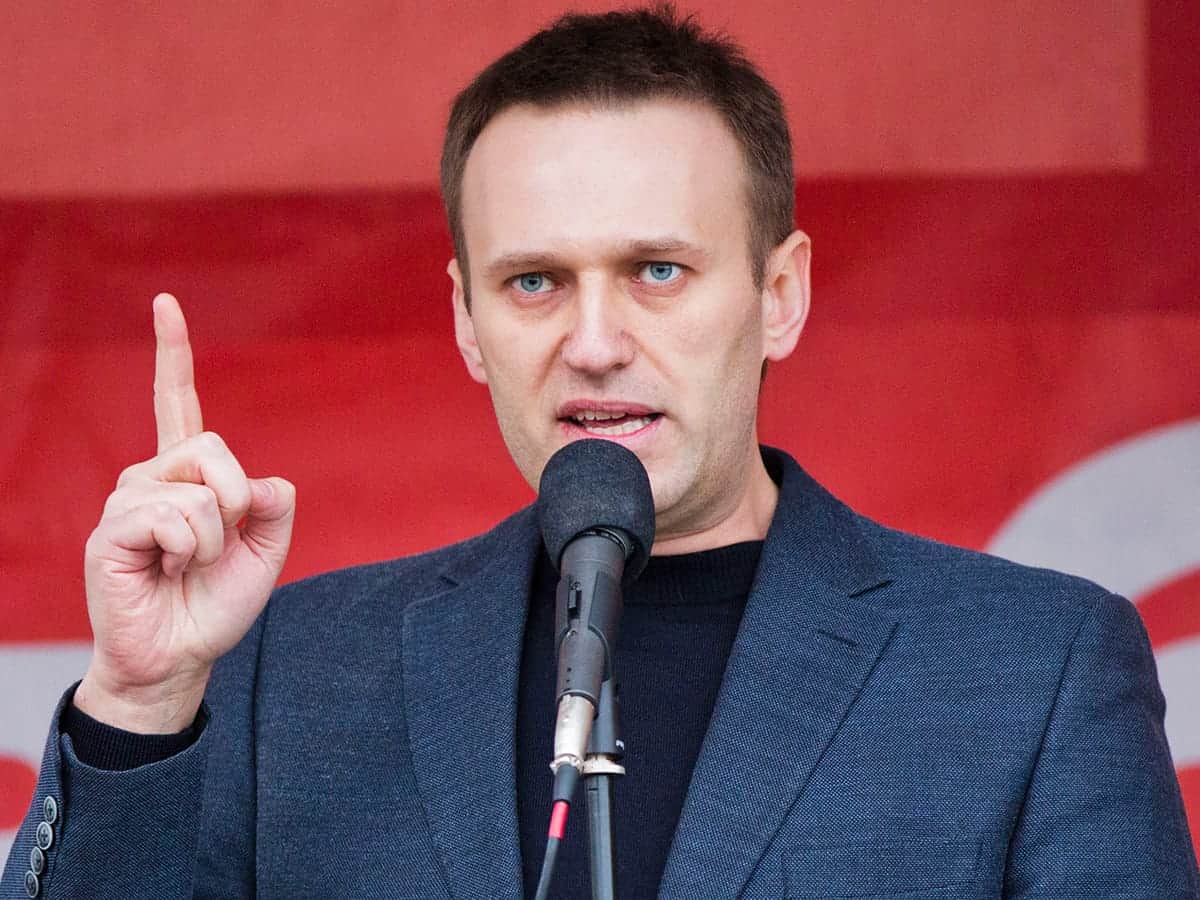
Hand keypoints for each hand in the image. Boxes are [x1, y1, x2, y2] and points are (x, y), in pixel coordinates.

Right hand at [74, 294, 295, 732]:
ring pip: (200, 491)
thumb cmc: (215, 603)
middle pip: (213, 448)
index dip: (172, 353)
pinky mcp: (112, 528)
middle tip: (219, 547)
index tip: (165, 303)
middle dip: (237, 501)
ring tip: (188, 567)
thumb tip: (259, 481)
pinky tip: (168, 571)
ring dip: (213, 540)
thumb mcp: (265, 551)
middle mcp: (150, 476)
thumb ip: (273, 506)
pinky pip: (175, 518)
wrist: (182, 656)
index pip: (178, 403)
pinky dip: (190, 551)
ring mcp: (127, 500)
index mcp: (186, 475)